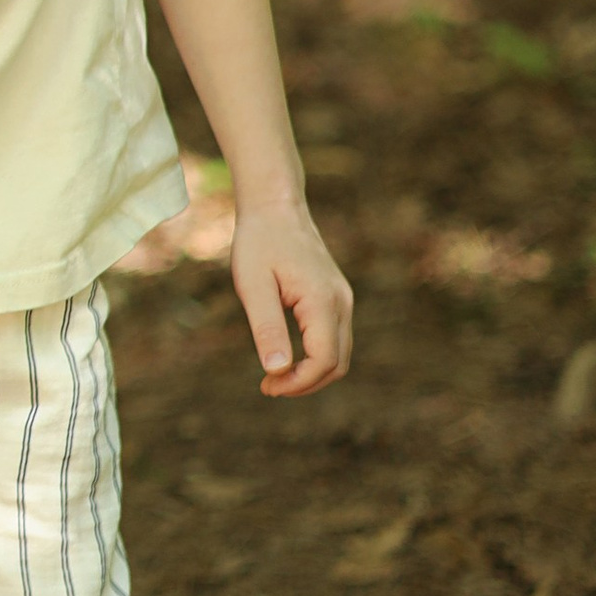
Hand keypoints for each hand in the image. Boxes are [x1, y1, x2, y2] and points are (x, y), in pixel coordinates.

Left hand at [230, 200, 352, 395]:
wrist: (275, 208)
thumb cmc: (259, 244)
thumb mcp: (253, 286)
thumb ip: (267, 328)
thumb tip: (276, 370)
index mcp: (322, 301)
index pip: (324, 360)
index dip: (298, 383)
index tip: (266, 387)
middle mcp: (341, 302)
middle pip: (337, 364)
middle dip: (305, 384)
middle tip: (268, 387)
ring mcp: (342, 299)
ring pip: (340, 354)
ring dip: (311, 373)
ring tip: (275, 377)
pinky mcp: (336, 298)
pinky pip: (334, 338)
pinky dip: (316, 357)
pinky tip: (287, 357)